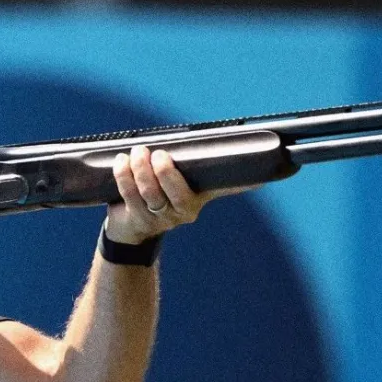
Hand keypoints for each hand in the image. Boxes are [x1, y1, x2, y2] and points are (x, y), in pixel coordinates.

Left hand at [106, 146, 249, 243]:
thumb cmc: (159, 194)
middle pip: (177, 194)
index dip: (242, 184)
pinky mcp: (137, 219)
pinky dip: (124, 177)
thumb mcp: (180, 182)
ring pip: (150, 194)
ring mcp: (159, 218)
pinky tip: (121, 162)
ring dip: (140, 171)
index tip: (260, 176)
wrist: (132, 228)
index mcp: (200, 198)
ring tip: (135, 152)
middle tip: (157, 154)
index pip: (225, 189)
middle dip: (166, 173)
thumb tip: (235, 152)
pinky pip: (129, 196)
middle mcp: (183, 212)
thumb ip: (199, 166)